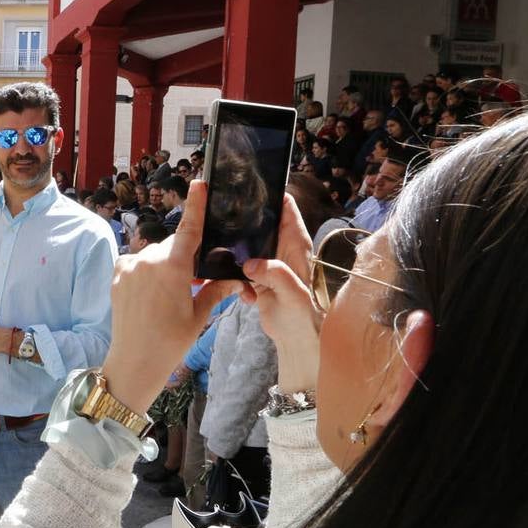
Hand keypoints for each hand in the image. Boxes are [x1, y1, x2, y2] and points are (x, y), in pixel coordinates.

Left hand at [102, 180, 241, 414]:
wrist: (133, 361)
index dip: (196, 205)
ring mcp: (129, 266)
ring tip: (169, 296)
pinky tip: (151, 294)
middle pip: (174, 246)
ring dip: (166, 265)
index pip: (189, 229)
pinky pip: (138, 263)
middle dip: (185, 257)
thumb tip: (236, 279)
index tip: (199, 182)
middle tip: (193, 282)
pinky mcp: (117, 273)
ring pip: (156, 255)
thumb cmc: (170, 341)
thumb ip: (216, 289)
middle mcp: (148, 260)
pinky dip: (148, 271)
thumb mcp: (199, 315)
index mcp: (173, 267)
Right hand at [240, 194, 321, 393]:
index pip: (286, 209)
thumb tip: (251, 264)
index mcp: (296, 246)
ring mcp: (269, 262)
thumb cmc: (304, 318)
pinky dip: (235, 275)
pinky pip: (240, 267)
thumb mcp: (293, 295)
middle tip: (223, 216)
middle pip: (262, 223)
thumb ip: (276, 275)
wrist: (297, 341)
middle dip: (245, 220)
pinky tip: (240, 289)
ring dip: (236, 250)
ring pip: (248, 244)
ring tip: (224, 253)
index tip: (250, 186)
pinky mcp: (258, 277)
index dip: (271, 194)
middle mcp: (283, 249)